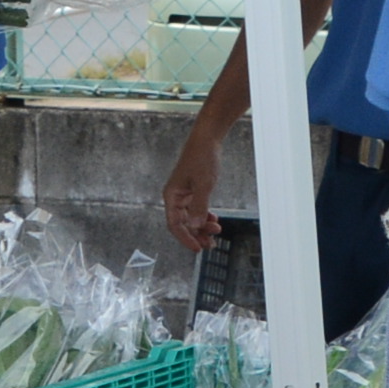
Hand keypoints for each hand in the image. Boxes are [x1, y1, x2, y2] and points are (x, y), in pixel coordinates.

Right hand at [161, 134, 223, 252]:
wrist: (207, 139)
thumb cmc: (202, 157)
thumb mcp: (204, 184)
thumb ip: (199, 206)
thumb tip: (196, 226)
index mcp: (172, 196)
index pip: (174, 224)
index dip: (185, 238)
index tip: (197, 248)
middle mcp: (176, 197)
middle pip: (183, 224)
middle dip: (197, 235)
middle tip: (211, 244)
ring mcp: (184, 195)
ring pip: (191, 218)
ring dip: (203, 227)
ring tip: (216, 232)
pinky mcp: (193, 191)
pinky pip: (197, 210)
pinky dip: (205, 217)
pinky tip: (214, 221)